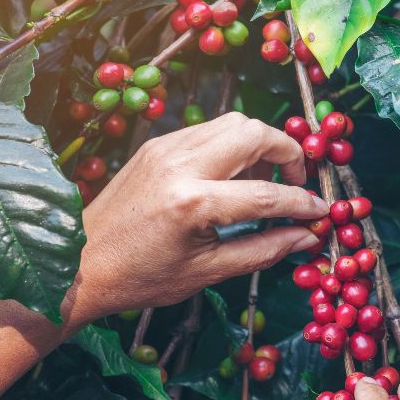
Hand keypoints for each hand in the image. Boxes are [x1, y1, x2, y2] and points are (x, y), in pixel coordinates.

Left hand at [67, 112, 327, 325]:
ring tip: (266, 178)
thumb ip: (264, 250)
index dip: (301, 203)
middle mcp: (179, 165)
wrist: (78, 263)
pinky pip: (209, 130)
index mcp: (192, 203)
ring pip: (233, 122)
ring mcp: (165, 148)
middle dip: (288, 152)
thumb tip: (307, 237)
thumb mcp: (207, 271)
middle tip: (296, 182)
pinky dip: (233, 145)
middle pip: (254, 132)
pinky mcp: (156, 145)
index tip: (321, 213)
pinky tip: (235, 176)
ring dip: (261, 144)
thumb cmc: (141, 277)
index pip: (266, 193)